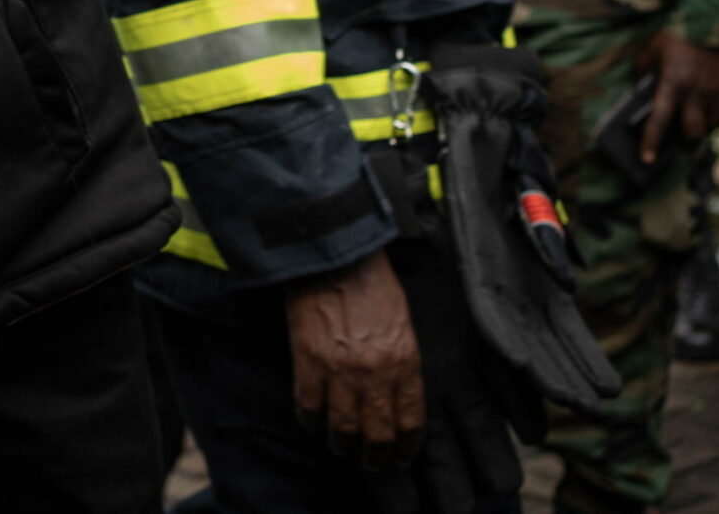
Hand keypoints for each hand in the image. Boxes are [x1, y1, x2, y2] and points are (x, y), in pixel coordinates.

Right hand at [287, 248, 425, 473]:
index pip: (410, 420)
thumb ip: (401, 361)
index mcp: (404, 361)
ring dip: (343, 444)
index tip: (401, 458)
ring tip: (341, 447)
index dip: (406, 447)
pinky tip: (313, 422)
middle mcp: (376, 373)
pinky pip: (309, 406)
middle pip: (378, 433)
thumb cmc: (372, 282)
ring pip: (343, 428)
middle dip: (376, 456)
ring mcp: (340, 370)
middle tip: (371, 463)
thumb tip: (396, 394)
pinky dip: (310, 421)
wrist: (336, 255)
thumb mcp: (402, 323)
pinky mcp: (308, 361)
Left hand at [642, 32, 718, 162]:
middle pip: (693, 131)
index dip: (652, 142)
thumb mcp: (652, 48)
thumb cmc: (677, 34)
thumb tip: (639, 85)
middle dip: (686, 141)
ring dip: (704, 128)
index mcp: (672, 84)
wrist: (712, 19)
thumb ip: (643, 69)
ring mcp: (717, 92)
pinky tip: (713, 112)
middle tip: (681, 142)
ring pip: (713, 125)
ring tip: (697, 126)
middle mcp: (696, 93)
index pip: (660, 121)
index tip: (647, 160)